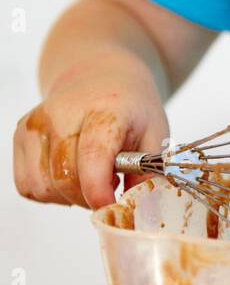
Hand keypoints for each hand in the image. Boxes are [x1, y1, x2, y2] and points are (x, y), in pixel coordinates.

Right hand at [13, 56, 168, 208]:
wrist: (101, 77)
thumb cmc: (130, 108)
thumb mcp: (154, 133)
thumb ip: (147, 172)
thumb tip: (133, 207)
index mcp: (105, 108)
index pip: (92, 154)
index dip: (99, 190)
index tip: (111, 206)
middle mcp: (62, 113)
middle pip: (64, 178)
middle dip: (88, 197)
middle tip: (109, 189)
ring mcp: (36, 124)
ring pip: (42, 186)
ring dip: (68, 197)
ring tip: (90, 179)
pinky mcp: (20, 135)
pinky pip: (27, 185)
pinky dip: (49, 192)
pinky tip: (69, 177)